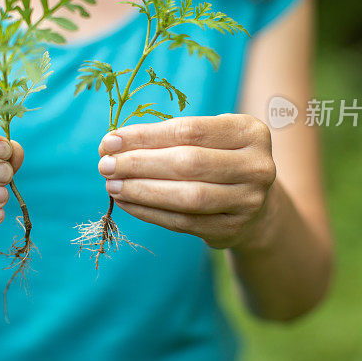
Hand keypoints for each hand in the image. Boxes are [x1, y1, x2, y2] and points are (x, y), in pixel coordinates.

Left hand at [97, 114, 276, 249]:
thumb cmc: (218, 158)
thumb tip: (113, 145)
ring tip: (111, 185)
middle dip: (139, 163)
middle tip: (105, 165)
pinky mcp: (232, 229)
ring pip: (187, 197)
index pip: (189, 130)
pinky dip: (149, 212)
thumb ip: (167, 137)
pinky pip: (183, 222)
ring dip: (141, 191)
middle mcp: (257, 166)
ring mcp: (248, 201)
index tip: (110, 140)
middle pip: (188, 163)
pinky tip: (127, 202)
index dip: (146, 136)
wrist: (255, 203)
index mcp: (250, 132)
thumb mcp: (208, 138)